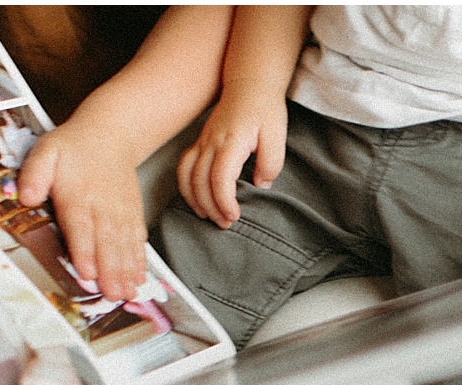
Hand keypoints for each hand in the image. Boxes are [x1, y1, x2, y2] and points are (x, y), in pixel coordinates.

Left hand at [18, 122, 148, 301]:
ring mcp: (121, 212)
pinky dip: (139, 261)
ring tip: (127, 294)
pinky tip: (139, 278)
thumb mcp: (46, 151)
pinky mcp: (132, 215)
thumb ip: (34, 173)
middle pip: (107, 243)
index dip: (85, 252)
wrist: (110, 135)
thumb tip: (25, 196)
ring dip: (126, 272)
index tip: (88, 273)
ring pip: (124, 246)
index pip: (81, 227)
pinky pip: (137, 241)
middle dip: (110, 272)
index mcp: (78, 194)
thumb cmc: (74, 147)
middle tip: (112, 295)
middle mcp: (103, 206)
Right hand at [176, 85, 288, 228]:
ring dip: (195, 200)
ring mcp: (203, 142)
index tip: (234, 215)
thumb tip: (261, 185)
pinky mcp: (200, 142)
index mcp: (231, 141)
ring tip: (209, 217)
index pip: (220, 177)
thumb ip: (271, 162)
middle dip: (211, 207)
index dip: (224, 201)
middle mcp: (212, 142)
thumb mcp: (277, 135)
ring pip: (187, 175)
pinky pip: (184, 167)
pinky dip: (186, 187)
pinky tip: (197, 200)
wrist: (250, 83)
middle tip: (226, 224)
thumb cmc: (265, 108)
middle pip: (200, 181)